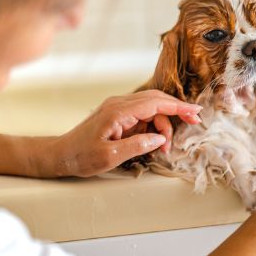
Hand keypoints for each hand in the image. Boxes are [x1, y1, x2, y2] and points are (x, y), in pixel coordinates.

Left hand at [53, 90, 201, 176]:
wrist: (61, 154)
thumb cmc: (81, 156)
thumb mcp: (110, 156)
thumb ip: (137, 146)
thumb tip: (159, 138)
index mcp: (118, 111)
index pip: (154, 103)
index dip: (177, 107)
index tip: (194, 113)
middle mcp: (119, 104)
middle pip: (156, 100)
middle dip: (176, 110)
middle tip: (194, 123)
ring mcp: (117, 108)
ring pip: (151, 108)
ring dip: (162, 124)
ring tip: (164, 147)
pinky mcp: (117, 115)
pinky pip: (142, 115)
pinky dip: (153, 126)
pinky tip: (154, 141)